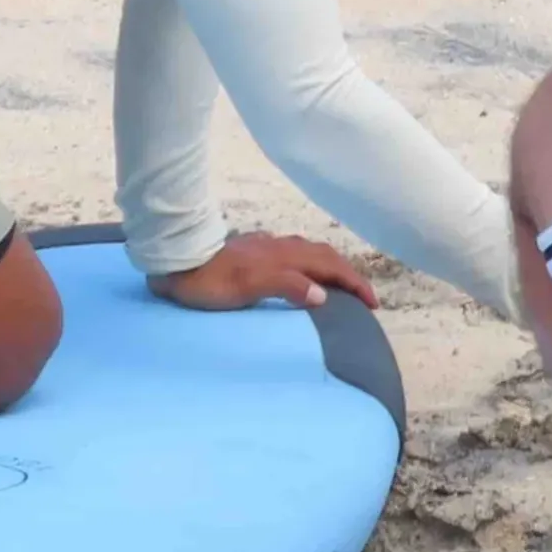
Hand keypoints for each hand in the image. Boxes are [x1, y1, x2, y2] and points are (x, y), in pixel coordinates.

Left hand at [149, 230, 378, 312]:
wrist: (178, 260)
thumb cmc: (212, 281)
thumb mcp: (250, 288)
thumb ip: (288, 287)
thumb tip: (323, 294)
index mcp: (286, 257)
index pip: (331, 267)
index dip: (354, 284)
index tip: (372, 304)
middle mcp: (281, 247)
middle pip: (325, 256)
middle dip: (348, 274)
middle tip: (363, 296)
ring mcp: (266, 247)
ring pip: (308, 252)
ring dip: (329, 266)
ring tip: (338, 284)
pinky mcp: (252, 250)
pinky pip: (291, 253)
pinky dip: (307, 263)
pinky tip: (298, 270)